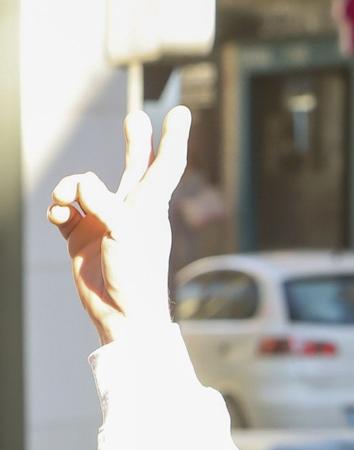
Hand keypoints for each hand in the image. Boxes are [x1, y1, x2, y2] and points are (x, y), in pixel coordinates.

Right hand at [46, 106, 189, 345]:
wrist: (121, 316)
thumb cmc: (135, 277)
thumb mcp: (123, 234)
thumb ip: (103, 202)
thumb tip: (79, 180)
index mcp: (150, 207)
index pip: (165, 164)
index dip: (172, 137)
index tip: (180, 112)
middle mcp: (129, 210)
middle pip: (134, 166)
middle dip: (135, 142)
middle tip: (136, 117)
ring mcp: (104, 223)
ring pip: (83, 187)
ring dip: (66, 188)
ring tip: (62, 202)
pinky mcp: (82, 238)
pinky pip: (64, 212)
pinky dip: (56, 210)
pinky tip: (58, 217)